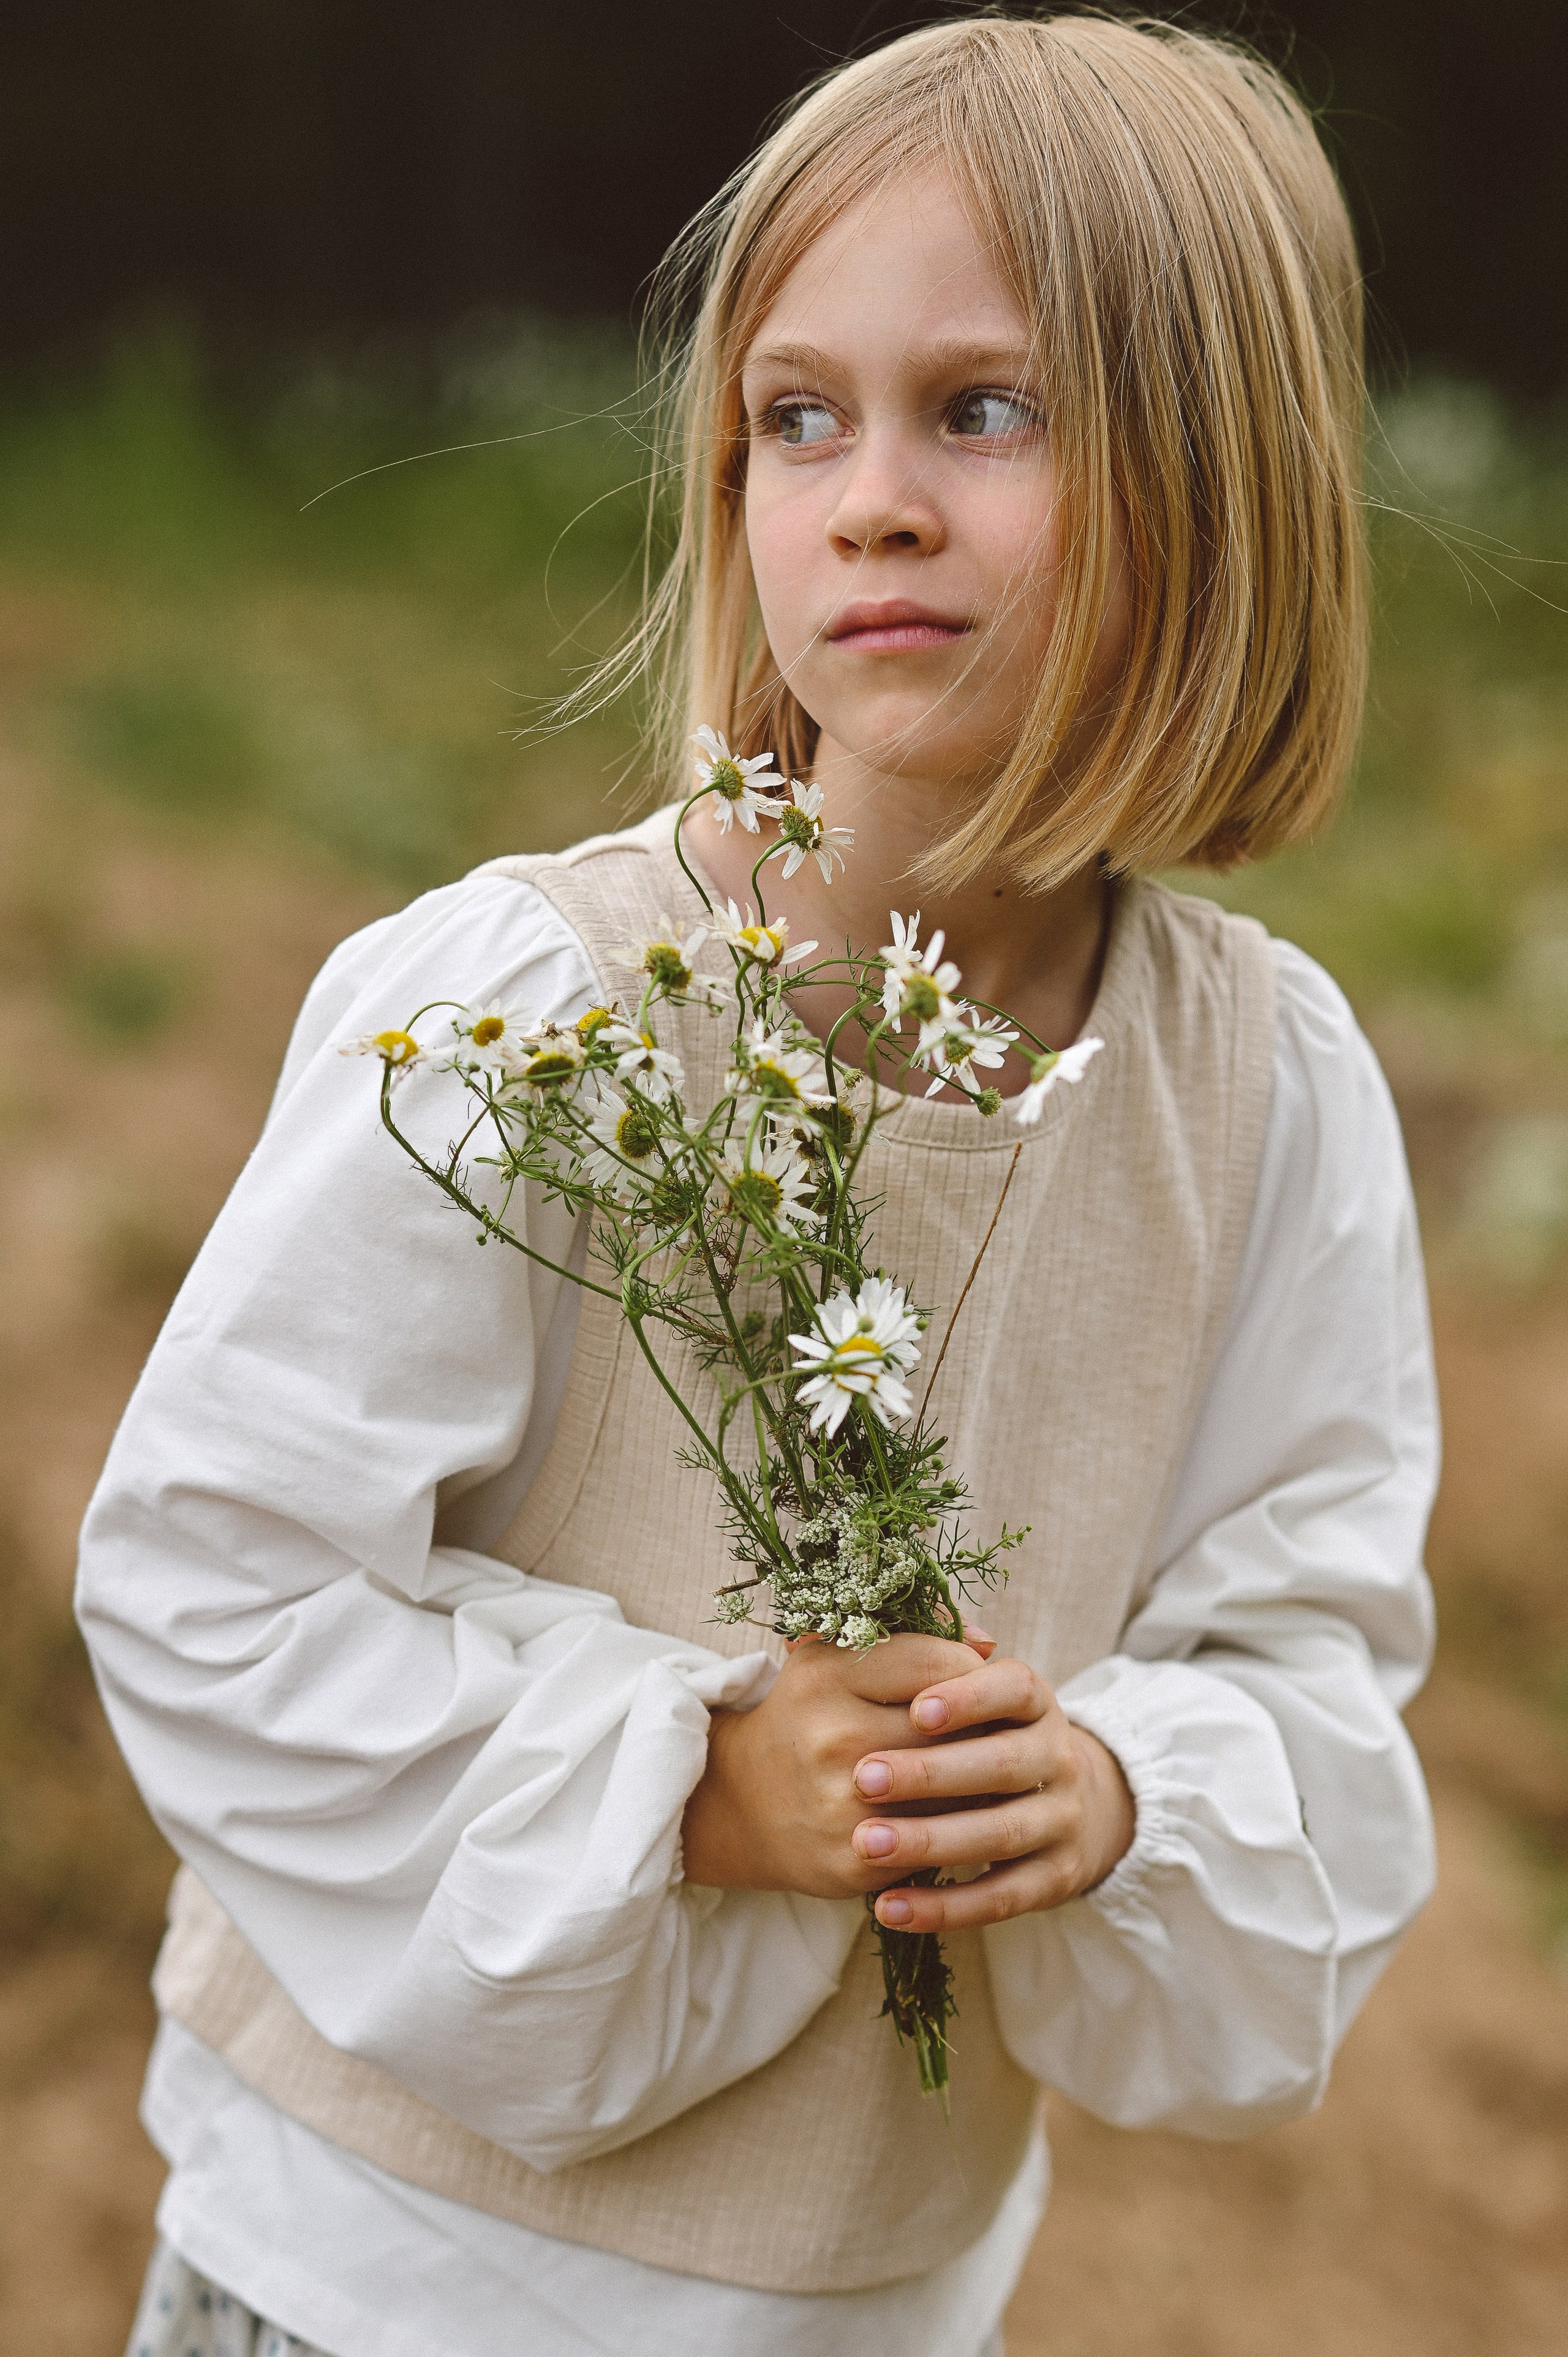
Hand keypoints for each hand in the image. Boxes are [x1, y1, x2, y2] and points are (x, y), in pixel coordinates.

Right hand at [680, 1628, 992, 1899]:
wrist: (745, 1801)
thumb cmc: (809, 1716)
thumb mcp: (836, 1659)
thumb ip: (910, 1637)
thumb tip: (987, 1642)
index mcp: (825, 1677)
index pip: (937, 1664)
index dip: (970, 1671)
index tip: (971, 1679)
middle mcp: (830, 1738)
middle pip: (953, 1728)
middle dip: (981, 1726)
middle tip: (986, 1725)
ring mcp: (840, 1804)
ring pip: (954, 1789)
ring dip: (977, 1780)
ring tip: (974, 1767)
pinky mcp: (855, 1860)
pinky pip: (937, 1840)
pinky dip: (953, 1826)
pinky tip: (948, 1812)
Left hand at [850, 1655, 1135, 1932]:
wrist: (1058, 1801)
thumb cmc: (979, 1733)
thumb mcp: (963, 1690)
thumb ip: (917, 1658)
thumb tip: (846, 1630)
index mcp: (1034, 1700)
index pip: (1014, 1688)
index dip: (970, 1696)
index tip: (917, 1708)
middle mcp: (1058, 1754)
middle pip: (1003, 1763)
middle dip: (932, 1772)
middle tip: (862, 1777)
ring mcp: (1063, 1819)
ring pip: (1001, 1833)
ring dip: (932, 1840)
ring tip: (866, 1844)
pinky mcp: (1057, 1877)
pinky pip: (1002, 1897)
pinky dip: (946, 1907)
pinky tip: (888, 1908)